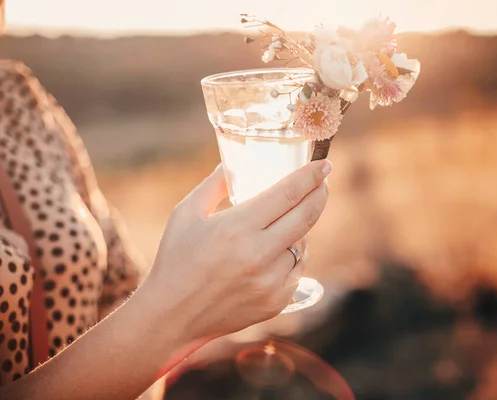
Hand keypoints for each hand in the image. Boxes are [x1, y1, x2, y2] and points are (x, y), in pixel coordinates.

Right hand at [144, 159, 331, 344]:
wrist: (172, 315)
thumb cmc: (175, 259)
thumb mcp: (186, 213)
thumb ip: (214, 185)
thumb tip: (233, 164)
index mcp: (236, 228)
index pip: (287, 194)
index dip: (310, 176)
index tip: (324, 165)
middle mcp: (258, 254)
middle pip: (306, 216)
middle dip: (319, 194)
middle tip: (322, 183)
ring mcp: (270, 281)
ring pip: (302, 245)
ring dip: (300, 229)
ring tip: (288, 221)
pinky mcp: (276, 302)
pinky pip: (297, 270)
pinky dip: (293, 257)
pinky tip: (279, 252)